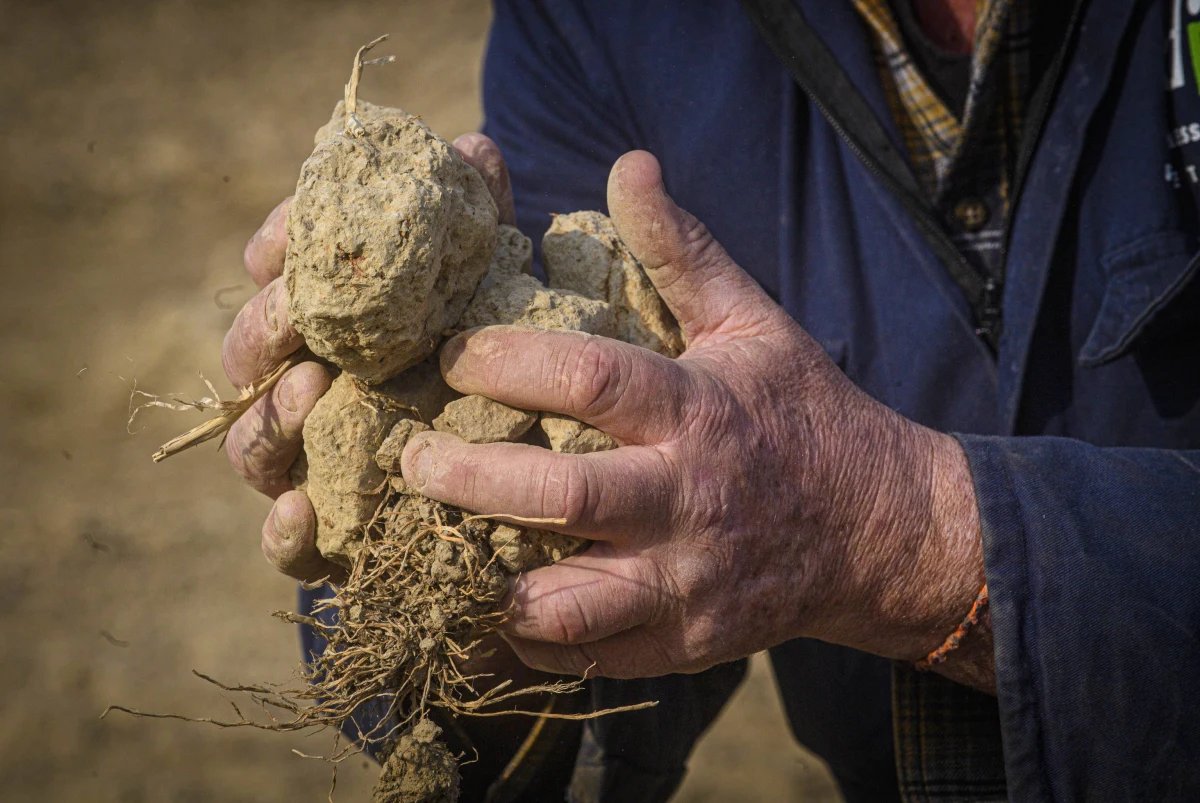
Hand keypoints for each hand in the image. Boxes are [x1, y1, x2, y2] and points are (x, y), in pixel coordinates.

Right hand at [223, 133, 516, 583]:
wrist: (528, 482)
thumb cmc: (497, 372)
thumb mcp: (494, 296)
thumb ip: (480, 227)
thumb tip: (477, 151)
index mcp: (337, 324)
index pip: (282, 275)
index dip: (277, 251)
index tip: (284, 240)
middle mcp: (309, 393)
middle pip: (251, 357)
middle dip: (262, 328)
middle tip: (295, 310)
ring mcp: (312, 469)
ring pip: (252, 447)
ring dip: (266, 417)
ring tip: (306, 389)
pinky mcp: (334, 542)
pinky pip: (287, 548)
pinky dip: (284, 533)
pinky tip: (304, 510)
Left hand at [400, 151, 987, 679]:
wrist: (877, 530)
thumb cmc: (800, 414)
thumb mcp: (751, 323)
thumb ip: (681, 250)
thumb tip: (628, 163)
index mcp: (699, 410)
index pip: (589, 380)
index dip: (506, 363)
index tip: (450, 355)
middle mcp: (689, 501)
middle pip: (560, 496)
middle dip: (468, 477)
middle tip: (410, 459)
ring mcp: (688, 582)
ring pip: (567, 602)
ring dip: (487, 579)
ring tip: (435, 545)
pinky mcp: (686, 641)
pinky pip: (588, 655)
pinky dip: (528, 638)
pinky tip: (488, 606)